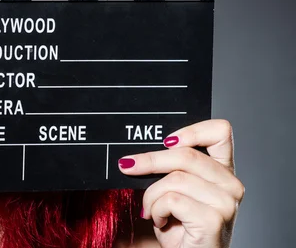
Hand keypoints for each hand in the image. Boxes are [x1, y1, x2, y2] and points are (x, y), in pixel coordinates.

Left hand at [118, 119, 244, 247]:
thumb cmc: (179, 227)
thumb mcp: (175, 190)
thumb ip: (171, 168)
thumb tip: (139, 153)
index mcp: (223, 171)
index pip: (220, 132)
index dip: (191, 130)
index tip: (166, 140)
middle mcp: (231, 184)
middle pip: (186, 154)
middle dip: (150, 160)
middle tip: (127, 166)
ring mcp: (226, 203)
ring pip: (175, 179)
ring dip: (152, 195)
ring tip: (151, 209)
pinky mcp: (214, 219)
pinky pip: (172, 200)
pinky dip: (156, 209)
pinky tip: (159, 219)